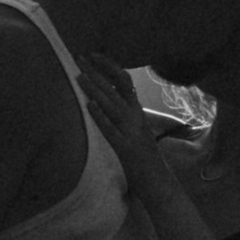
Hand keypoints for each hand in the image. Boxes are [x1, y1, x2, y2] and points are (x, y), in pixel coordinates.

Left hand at [77, 54, 176, 204]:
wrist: (160, 184)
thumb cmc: (146, 160)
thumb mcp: (137, 132)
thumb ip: (127, 117)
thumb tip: (111, 102)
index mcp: (138, 113)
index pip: (124, 81)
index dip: (109, 66)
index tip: (93, 55)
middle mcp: (136, 118)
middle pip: (115, 89)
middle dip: (95, 72)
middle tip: (79, 57)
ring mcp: (131, 133)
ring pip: (112, 105)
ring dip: (94, 89)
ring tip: (79, 76)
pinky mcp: (125, 148)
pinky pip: (111, 130)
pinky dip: (100, 116)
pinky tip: (89, 105)